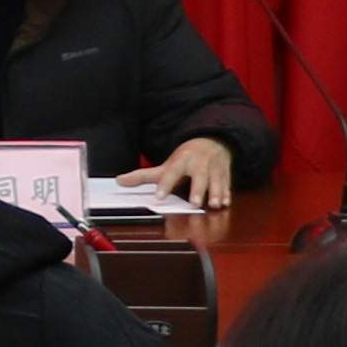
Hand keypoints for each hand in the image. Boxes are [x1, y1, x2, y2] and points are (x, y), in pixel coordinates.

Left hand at [126, 136, 240, 211]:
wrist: (212, 141)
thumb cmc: (186, 157)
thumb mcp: (166, 165)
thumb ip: (144, 175)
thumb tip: (119, 181)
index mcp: (181, 161)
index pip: (172, 172)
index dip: (165, 184)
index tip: (159, 196)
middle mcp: (199, 163)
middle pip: (199, 175)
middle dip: (198, 189)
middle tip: (194, 203)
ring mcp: (213, 168)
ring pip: (216, 180)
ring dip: (216, 192)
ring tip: (215, 205)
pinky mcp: (225, 174)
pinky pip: (227, 184)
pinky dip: (227, 193)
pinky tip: (226, 203)